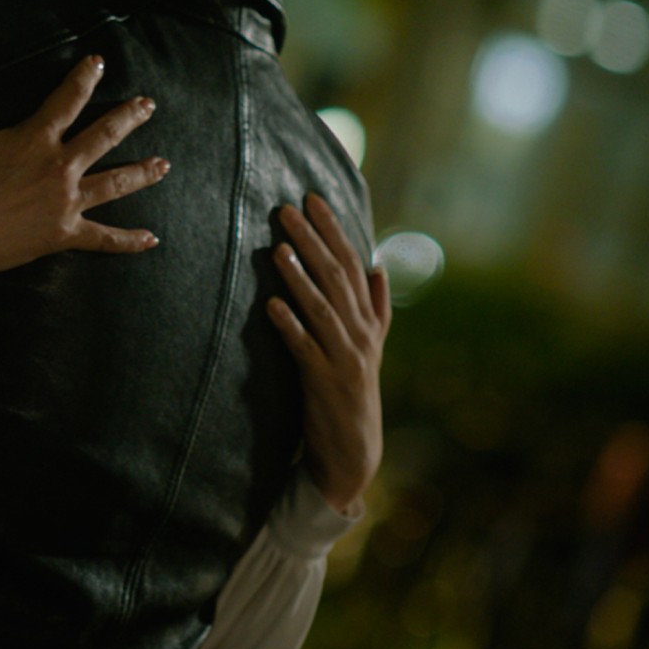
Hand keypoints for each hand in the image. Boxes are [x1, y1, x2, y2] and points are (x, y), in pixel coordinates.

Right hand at [0, 44, 167, 307]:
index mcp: (35, 139)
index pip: (68, 98)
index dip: (85, 77)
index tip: (99, 63)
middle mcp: (59, 168)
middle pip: (104, 136)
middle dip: (129, 118)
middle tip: (148, 106)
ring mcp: (65, 203)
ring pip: (114, 183)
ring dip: (142, 172)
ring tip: (163, 165)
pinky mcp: (63, 234)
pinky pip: (103, 238)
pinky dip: (128, 240)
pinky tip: (151, 238)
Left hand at [267, 194, 391, 516]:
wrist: (355, 451)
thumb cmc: (352, 390)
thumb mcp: (371, 346)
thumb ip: (375, 306)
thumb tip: (377, 266)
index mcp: (369, 320)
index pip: (352, 263)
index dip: (334, 230)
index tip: (313, 198)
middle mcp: (361, 334)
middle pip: (337, 278)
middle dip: (312, 241)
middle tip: (286, 210)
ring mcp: (345, 357)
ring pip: (322, 308)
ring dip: (299, 277)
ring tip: (279, 249)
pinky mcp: (324, 382)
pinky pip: (305, 349)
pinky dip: (289, 326)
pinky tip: (270, 306)